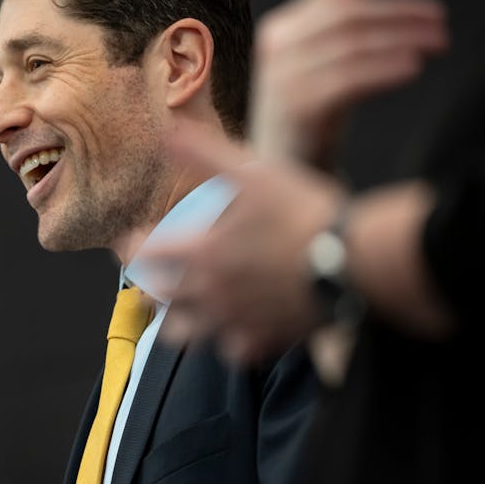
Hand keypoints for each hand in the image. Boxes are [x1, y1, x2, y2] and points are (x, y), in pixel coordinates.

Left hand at [148, 129, 345, 363]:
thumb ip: (203, 154)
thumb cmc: (302, 212)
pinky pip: (232, 351)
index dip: (131, 248)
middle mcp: (209, 293)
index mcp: (200, 253)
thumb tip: (167, 132)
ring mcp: (234, 321)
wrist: (354, 261)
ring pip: (185, 334)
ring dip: (178, 320)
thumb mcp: (251, 172)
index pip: (144, 255)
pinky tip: (235, 329)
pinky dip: (228, 341)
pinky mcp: (263, 341)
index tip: (130, 244)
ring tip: (181, 311)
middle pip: (158, 299)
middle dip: (148, 286)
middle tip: (149, 278)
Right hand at [249, 0, 448, 167]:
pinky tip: (413, 66)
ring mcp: (282, 79)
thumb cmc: (306, 120)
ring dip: (402, 38)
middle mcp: (276, 50)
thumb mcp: (319, 65)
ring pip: (351, 44)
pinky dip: (383, 68)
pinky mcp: (295, 110)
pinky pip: (346, 79)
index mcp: (282, 32)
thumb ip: (328, 19)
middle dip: (398, 12)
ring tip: (439, 43)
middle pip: (345, 15)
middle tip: (441, 21)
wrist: (281, 178)